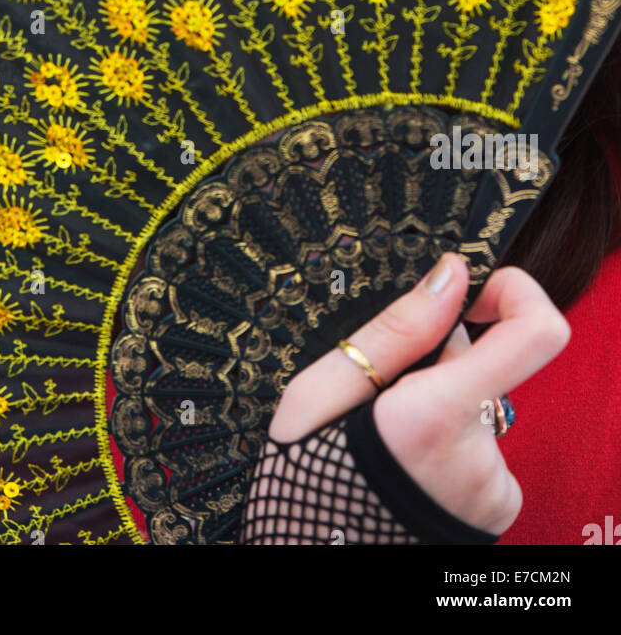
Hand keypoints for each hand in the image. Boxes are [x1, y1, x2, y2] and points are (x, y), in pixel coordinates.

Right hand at [269, 253, 570, 534]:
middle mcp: (477, 455)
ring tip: (385, 443)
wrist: (309, 564)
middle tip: (382, 394)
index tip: (476, 290)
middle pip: (483, 367)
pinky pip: (482, 449)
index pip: (535, 334)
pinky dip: (447, 447)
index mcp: (432, 417)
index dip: (517, 293)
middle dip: (438, 363)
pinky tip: (406, 468)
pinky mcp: (497, 510)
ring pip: (477, 409)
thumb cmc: (301, 482)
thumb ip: (396, 330)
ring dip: (438, 410)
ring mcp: (492, 488)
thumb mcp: (319, 391)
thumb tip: (452, 273)